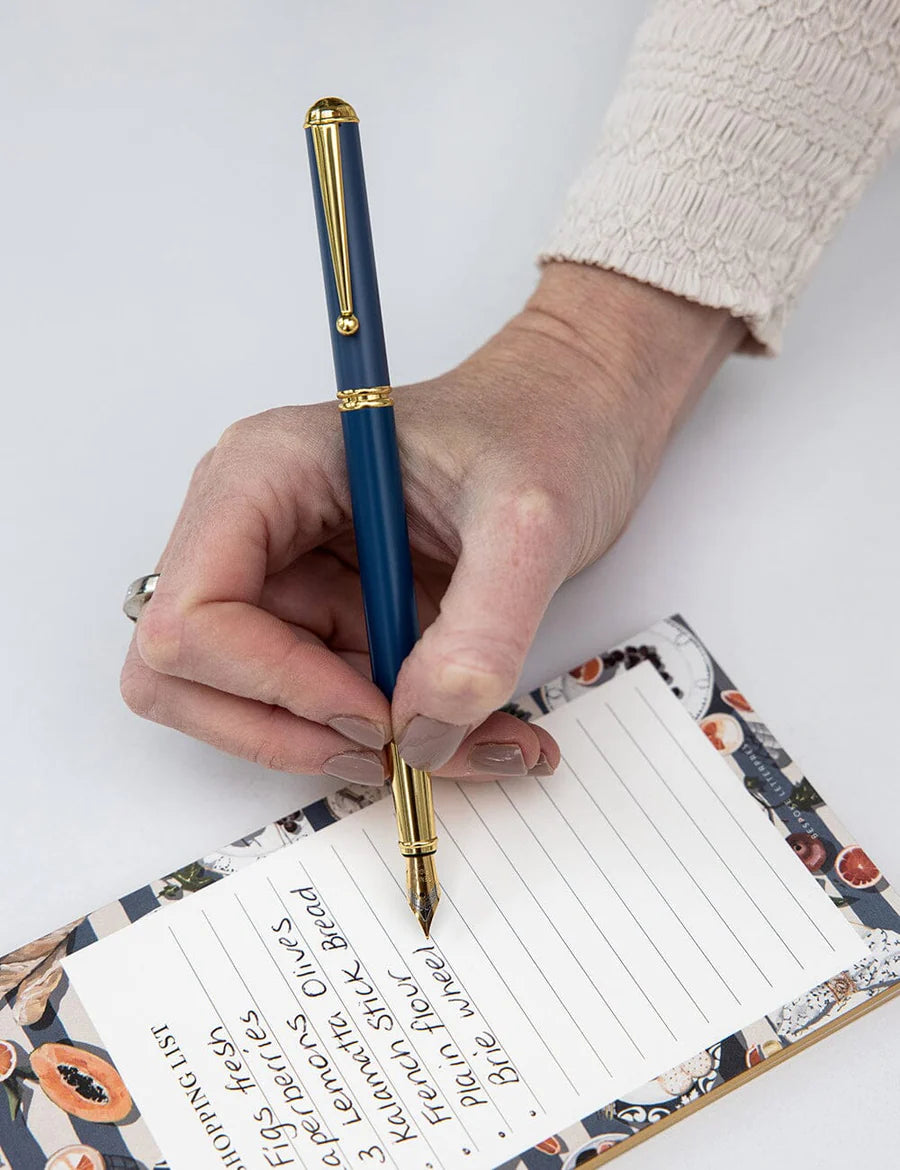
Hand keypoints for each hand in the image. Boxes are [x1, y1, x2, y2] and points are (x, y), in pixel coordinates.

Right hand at [121, 263, 742, 784]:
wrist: (580, 415)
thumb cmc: (544, 423)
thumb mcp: (529, 517)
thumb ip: (482, 626)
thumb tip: (423, 732)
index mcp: (266, 473)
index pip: (191, 614)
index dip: (270, 683)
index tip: (374, 712)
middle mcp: (257, 529)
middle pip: (193, 677)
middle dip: (292, 732)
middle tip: (398, 746)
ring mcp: (291, 578)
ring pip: (263, 710)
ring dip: (354, 750)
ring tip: (467, 741)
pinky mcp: (334, 617)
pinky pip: (333, 710)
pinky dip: (402, 740)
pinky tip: (480, 731)